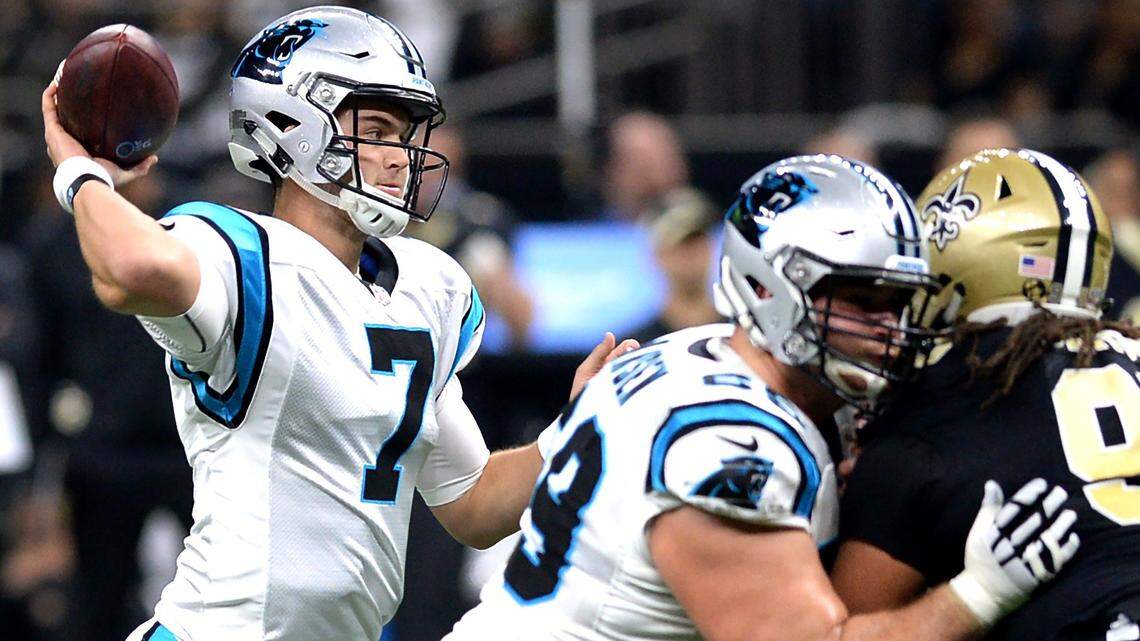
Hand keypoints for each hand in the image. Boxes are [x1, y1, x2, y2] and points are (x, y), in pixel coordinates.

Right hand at [42, 77, 156, 186]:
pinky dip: (51, 93)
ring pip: (53, 108)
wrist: (88, 179)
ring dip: (57, 91)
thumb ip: (139, 166)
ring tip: (64, 74)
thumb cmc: (104, 178)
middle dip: (68, 101)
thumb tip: (154, 157)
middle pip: (65, 117)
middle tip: (78, 85)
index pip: (79, 131)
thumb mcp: (125, 172)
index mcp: (79, 149)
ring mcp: (56, 135)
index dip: (81, 118)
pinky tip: (58, 80)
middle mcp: (65, 141)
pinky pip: (48, 106)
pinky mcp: (52, 130)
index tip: (92, 105)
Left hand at [570, 332, 638, 399]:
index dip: (629, 346)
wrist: (581, 419)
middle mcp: (620, 373)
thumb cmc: (581, 393)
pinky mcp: (631, 397)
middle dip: (636, 354)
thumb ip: (599, 353)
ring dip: (641, 365)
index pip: (624, 350)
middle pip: (633, 359)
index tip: (633, 346)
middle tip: (637, 355)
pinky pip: (641, 386)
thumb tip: (610, 334)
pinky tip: (644, 375)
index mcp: (610, 364)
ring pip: (638, 371)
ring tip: (640, 364)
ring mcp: (627, 385)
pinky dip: (644, 379)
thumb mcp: (587, 370)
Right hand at [949, 478, 1079, 627]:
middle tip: (1061, 492)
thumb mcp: (978, 531)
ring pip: (1047, 539)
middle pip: (1034, 521)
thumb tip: (992, 483)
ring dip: (1061, 526)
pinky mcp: (1038, 575)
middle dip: (1049, 506)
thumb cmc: (980, 558)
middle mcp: (1012, 545)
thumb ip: (988, 508)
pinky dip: (1065, 549)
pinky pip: (1055, 561)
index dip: (1029, 495)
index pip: (1015, 509)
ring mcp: (1026, 561)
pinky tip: (1074, 537)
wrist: (985, 592)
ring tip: (1071, 514)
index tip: (1041, 484)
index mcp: (996, 533)